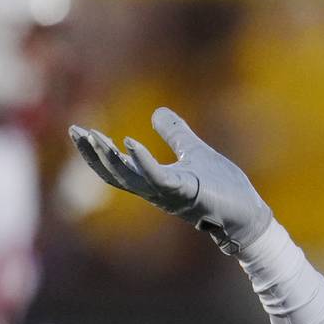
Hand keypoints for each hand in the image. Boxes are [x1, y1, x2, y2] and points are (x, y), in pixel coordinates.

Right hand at [68, 107, 272, 254]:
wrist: (248, 211)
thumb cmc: (223, 186)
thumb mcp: (195, 151)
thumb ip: (175, 134)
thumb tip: (157, 112)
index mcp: (155, 181)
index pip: (117, 167)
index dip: (95, 152)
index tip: (79, 131)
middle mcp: (156, 191)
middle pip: (114, 174)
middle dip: (93, 153)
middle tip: (75, 131)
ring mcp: (169, 194)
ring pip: (129, 177)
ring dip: (109, 157)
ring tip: (93, 136)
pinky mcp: (186, 193)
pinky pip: (158, 177)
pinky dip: (143, 161)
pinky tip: (130, 143)